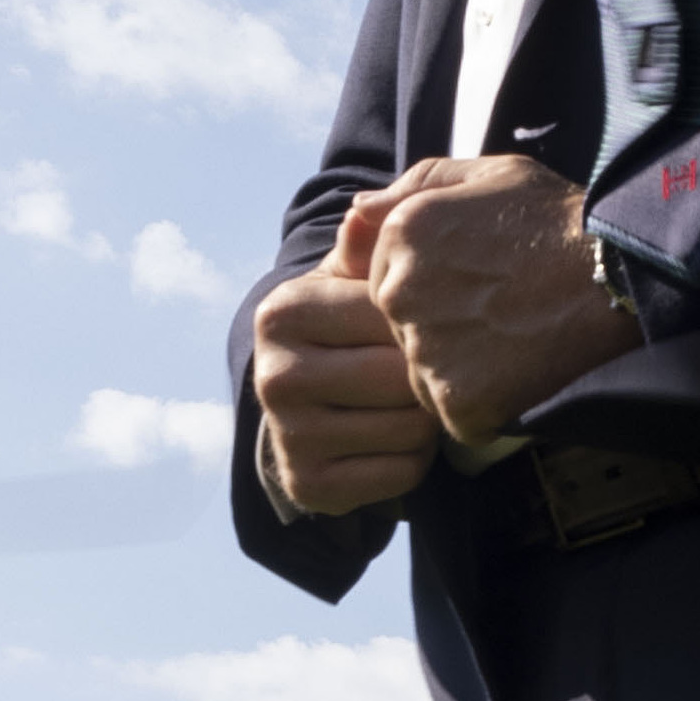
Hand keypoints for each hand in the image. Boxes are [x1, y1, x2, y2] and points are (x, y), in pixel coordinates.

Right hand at [249, 204, 441, 518]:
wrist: (312, 404)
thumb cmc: (350, 326)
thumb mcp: (356, 278)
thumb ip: (370, 243)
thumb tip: (363, 214)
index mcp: (282, 313)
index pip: (389, 316)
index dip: (423, 322)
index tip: (421, 323)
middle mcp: (274, 376)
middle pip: (400, 377)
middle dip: (426, 377)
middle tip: (419, 372)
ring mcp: (287, 437)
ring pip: (408, 429)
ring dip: (425, 421)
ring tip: (404, 405)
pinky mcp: (308, 486)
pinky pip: (401, 474)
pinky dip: (413, 461)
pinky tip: (392, 442)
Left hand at [366, 156, 638, 443]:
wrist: (625, 279)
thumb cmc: (565, 222)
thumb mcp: (493, 175)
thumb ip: (418, 185)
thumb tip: (358, 210)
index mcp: (402, 236)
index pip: (385, 281)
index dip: (436, 286)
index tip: (483, 282)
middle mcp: (401, 294)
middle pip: (401, 330)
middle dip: (442, 328)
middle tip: (505, 312)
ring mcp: (427, 351)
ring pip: (425, 375)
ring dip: (462, 369)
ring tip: (518, 341)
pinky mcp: (458, 402)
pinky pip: (456, 414)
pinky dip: (486, 405)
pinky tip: (524, 373)